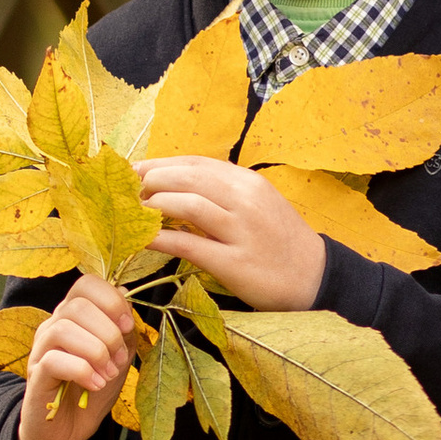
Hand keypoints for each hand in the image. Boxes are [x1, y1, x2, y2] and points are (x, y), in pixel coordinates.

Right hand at [16, 276, 138, 439]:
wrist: (67, 431)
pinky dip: (82, 371)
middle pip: (78, 306)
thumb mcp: (118, 356)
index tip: (128, 327)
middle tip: (119, 361)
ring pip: (64, 328)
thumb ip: (123, 328)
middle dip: (108, 334)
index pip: (86, 284)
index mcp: (73, 316)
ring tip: (107, 374)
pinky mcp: (36, 375)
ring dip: (96, 352)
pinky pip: (55, 360)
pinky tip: (95, 385)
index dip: (112, 300)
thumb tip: (125, 296)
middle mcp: (53, 326)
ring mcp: (41, 350)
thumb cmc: (92, 389)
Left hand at [137, 154, 326, 308]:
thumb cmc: (280, 240)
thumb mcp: (258, 203)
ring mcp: (241, 230)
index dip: (161, 163)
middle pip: (187, 178)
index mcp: (248, 182)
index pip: (196, 162)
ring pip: (187, 205)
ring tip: (132, 211)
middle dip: (151, 179)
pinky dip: (160, 239)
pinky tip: (142, 240)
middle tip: (126, 189)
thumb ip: (225, 191)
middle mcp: (245, 199)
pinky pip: (188, 245)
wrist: (314, 277)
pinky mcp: (234, 262)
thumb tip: (179, 184)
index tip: (135, 168)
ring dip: (153, 204)